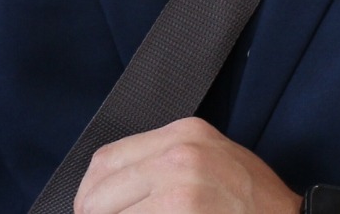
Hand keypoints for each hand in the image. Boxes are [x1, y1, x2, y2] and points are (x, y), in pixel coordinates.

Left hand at [76, 118, 302, 213]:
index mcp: (183, 133)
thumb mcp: (211, 159)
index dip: (89, 193)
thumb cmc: (251, 201)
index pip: (107, 159)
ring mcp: (180, 190)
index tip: (87, 210)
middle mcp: (178, 155)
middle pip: (101, 191)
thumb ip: (164, 162)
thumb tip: (112, 191)